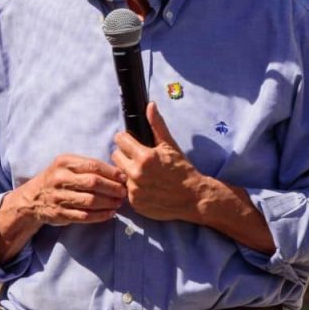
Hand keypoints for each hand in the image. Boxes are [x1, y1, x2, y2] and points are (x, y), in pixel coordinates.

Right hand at [12, 154, 126, 226]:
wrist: (32, 198)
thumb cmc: (57, 178)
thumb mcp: (67, 165)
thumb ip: (88, 166)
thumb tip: (118, 172)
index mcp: (64, 162)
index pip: (93, 166)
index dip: (111, 172)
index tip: (123, 178)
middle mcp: (60, 178)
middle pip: (93, 183)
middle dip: (112, 188)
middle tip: (123, 192)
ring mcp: (59, 197)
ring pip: (90, 201)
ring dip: (108, 203)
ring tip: (118, 203)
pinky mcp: (60, 214)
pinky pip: (84, 216)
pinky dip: (100, 216)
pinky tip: (110, 214)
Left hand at [111, 102, 207, 221]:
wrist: (192, 197)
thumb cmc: (182, 169)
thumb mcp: (170, 145)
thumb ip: (157, 125)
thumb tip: (150, 105)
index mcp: (144, 157)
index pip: (120, 140)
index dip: (126, 139)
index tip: (131, 142)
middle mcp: (136, 174)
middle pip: (116, 157)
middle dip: (125, 155)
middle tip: (138, 158)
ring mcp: (134, 191)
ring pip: (120, 174)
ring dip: (128, 172)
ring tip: (143, 173)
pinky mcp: (135, 204)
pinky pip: (126, 191)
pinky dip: (133, 188)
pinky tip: (146, 186)